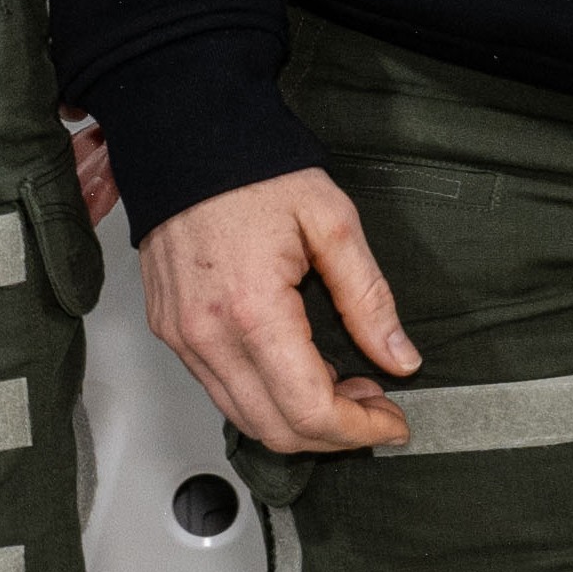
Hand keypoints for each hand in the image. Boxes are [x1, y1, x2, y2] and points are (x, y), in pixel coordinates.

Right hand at [143, 168, 416, 454]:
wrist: (186, 138)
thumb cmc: (255, 171)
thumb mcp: (333, 222)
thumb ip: (369, 300)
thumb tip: (401, 359)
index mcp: (254, 310)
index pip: (309, 410)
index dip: (360, 430)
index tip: (394, 422)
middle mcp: (209, 335)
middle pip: (276, 430)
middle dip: (335, 433)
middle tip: (376, 405)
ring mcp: (183, 337)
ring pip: (245, 418)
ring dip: (300, 419)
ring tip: (344, 384)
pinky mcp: (172, 331)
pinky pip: (220, 390)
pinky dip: (266, 397)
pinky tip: (300, 368)